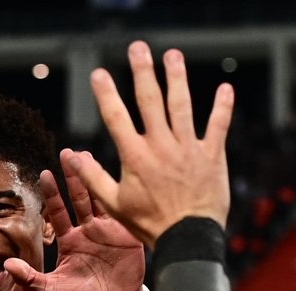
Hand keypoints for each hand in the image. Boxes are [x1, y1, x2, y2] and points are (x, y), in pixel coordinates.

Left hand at [4, 148, 144, 290]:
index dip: (52, 194)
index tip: (44, 174)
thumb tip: (6, 265)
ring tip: (88, 155)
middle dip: (74, 175)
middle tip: (68, 153)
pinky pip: (122, 209)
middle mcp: (87, 229)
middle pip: (79, 197)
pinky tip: (119, 175)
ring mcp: (108, 228)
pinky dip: (120, 192)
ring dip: (95, 177)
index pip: (58, 212)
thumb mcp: (54, 290)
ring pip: (100, 197)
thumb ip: (30, 278)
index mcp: (69, 239)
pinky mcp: (126, 232)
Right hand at [71, 41, 233, 247]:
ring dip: (177, 77)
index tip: (99, 73)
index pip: (116, 117)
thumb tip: (71, 155)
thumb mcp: (114, 203)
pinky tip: (225, 88)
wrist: (188, 237)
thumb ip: (92, 176)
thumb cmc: (149, 223)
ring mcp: (188, 148)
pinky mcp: (212, 155)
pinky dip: (222, 107)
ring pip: (182, 105)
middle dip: (143, 72)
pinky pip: (218, 125)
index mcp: (135, 157)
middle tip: (138, 48)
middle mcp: (161, 146)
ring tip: (172, 55)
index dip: (106, 93)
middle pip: (150, 100)